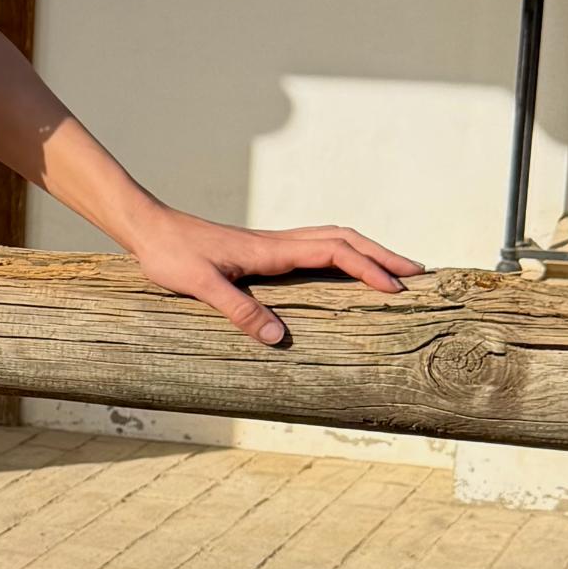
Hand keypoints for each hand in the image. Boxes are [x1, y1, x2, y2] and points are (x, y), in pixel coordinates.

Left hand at [123, 208, 424, 347]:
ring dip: (366, 252)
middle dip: (383, 255)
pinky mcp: (262, 251)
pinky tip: (345, 270)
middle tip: (419, 273)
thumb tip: (280, 339)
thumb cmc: (171, 255)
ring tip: (394, 271)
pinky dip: (342, 254)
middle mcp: (278, 242)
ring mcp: (272, 245)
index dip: (368, 268)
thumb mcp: (201, 286)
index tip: (397, 286)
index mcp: (271, 250)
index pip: (335, 253)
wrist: (148, 229)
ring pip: (332, 239)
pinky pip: (315, 247)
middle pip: (345, 240)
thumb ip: (239, 310)